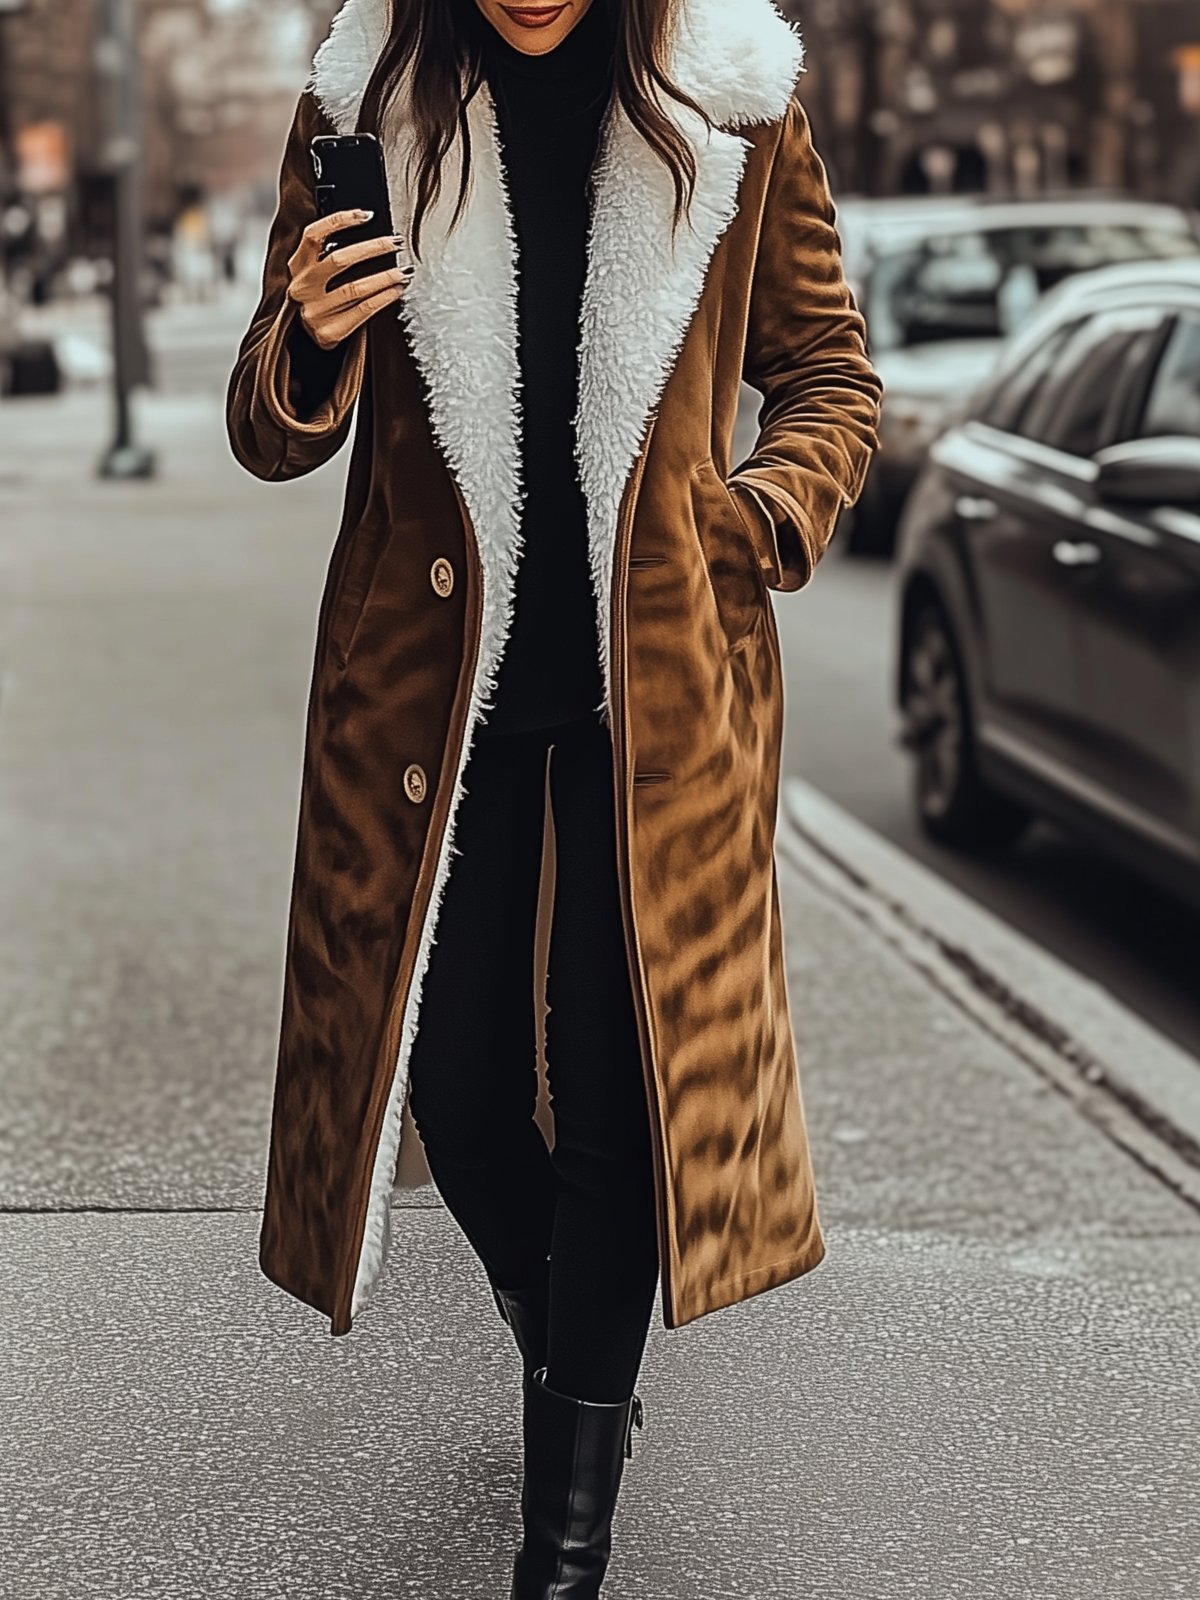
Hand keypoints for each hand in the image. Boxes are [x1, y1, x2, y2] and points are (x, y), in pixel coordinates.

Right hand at [286, 208, 411, 351]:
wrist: (309, 343)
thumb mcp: (315, 275)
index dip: (340, 220)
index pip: (314, 235)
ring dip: (386, 277)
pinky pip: (364, 310)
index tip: (368, 215)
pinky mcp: (328, 333)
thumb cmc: (320, 301)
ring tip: (405, 271)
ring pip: (356, 288)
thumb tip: (366, 228)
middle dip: (373, 248)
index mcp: (296, 268)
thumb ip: (328, 254)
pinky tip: (398, 290)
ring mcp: (313, 313)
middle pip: (339, 259)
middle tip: (396, 243)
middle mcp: (301, 289)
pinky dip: (385, 297)